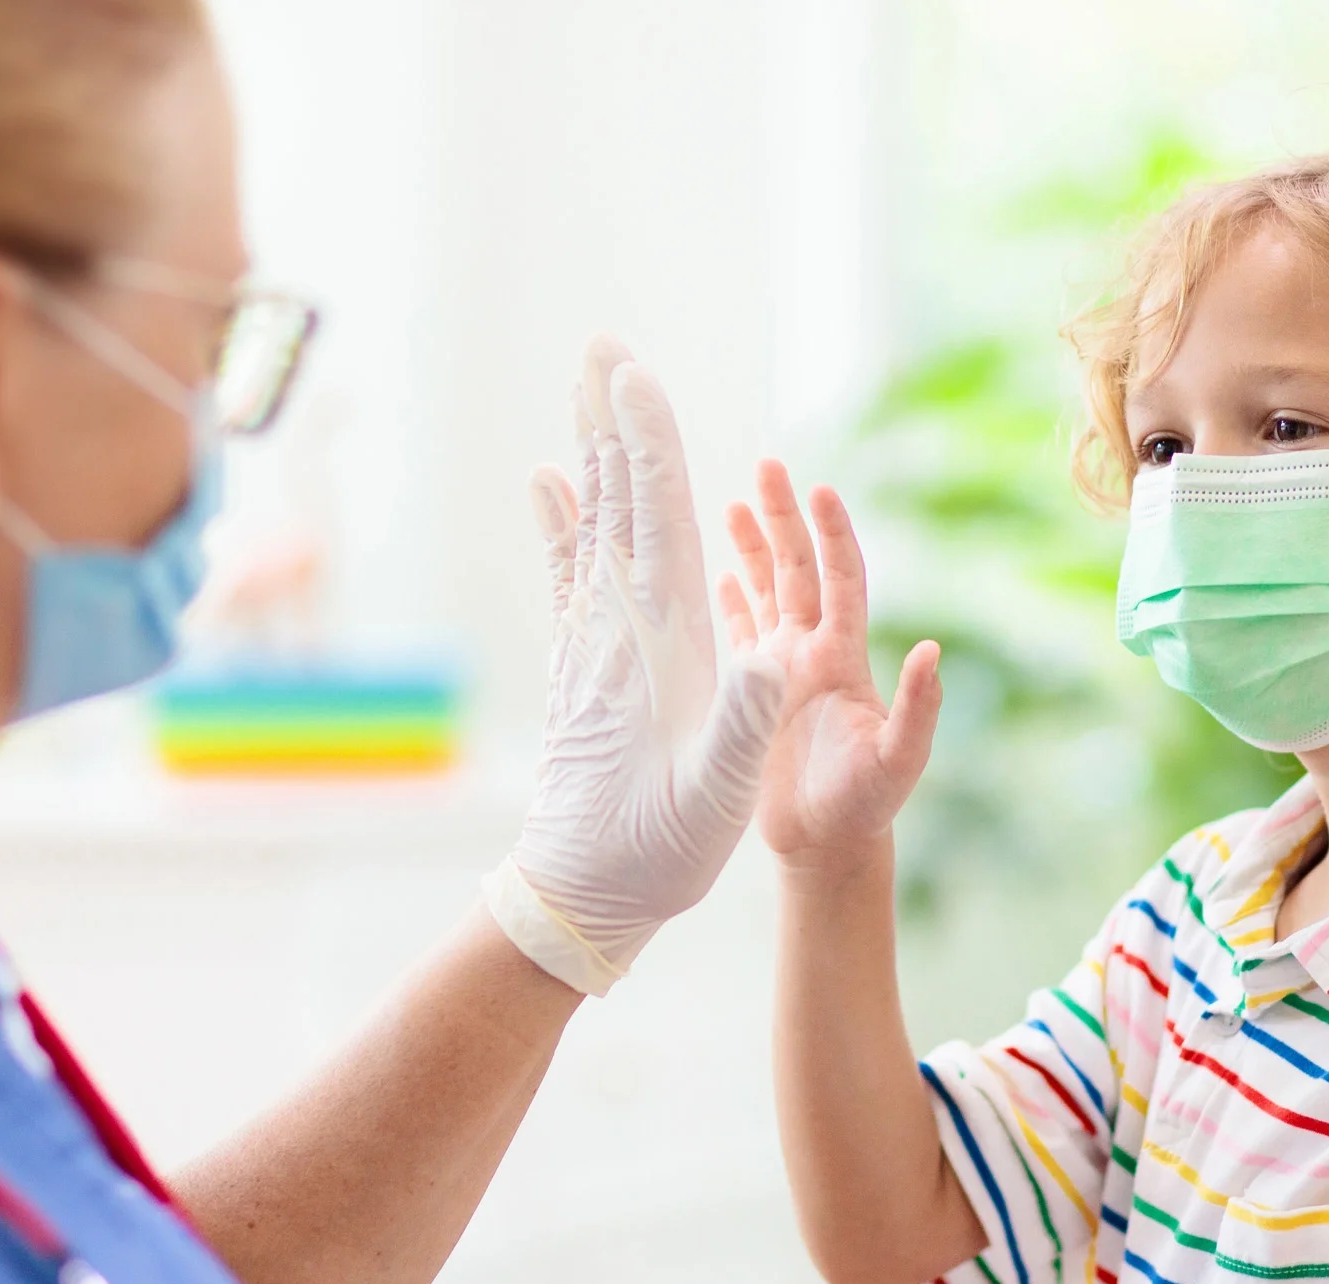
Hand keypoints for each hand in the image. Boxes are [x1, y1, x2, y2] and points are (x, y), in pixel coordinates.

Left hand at [487, 338, 787, 996]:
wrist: (575, 896)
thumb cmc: (655, 852)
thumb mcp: (714, 797)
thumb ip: (745, 725)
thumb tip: (778, 656)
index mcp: (660, 644)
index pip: (657, 522)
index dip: (649, 444)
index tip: (635, 377)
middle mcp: (618, 628)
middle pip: (618, 499)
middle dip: (613, 419)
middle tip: (601, 343)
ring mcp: (593, 641)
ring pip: (594, 522)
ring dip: (593, 448)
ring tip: (583, 385)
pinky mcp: (579, 664)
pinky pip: (571, 568)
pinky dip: (563, 517)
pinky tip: (550, 479)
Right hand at [717, 461, 940, 863]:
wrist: (827, 847)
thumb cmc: (866, 807)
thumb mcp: (898, 759)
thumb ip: (918, 707)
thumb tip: (930, 648)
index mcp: (844, 657)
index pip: (840, 578)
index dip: (831, 533)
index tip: (818, 488)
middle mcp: (813, 654)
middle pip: (797, 569)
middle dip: (782, 519)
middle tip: (766, 466)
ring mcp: (781, 672)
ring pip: (766, 593)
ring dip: (751, 549)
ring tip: (731, 502)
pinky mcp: (753, 698)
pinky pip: (740, 636)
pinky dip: (730, 603)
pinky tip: (715, 575)